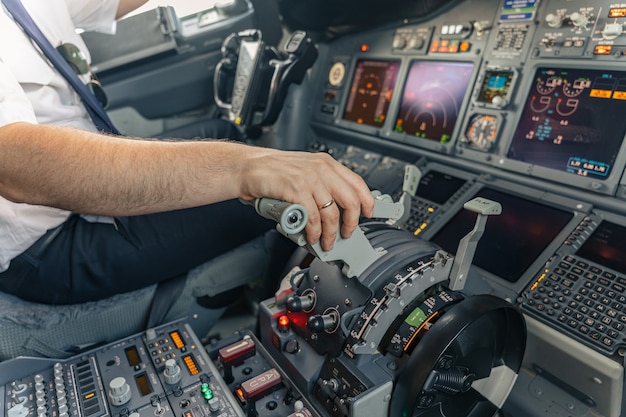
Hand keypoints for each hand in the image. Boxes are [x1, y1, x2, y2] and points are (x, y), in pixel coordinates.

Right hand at [238, 149, 373, 250]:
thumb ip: (322, 186)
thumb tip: (336, 210)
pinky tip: (312, 236)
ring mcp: (309, 179)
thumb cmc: (273, 173)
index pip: (357, 183)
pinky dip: (314, 232)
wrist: (247, 169)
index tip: (369, 214)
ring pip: (332, 214)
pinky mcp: (296, 190)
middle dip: (351, 223)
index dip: (367, 201)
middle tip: (346, 234)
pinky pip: (313, 218)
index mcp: (326, 163)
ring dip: (330, 234)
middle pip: (350, 200)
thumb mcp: (304, 171)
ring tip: (326, 242)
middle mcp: (321, 169)